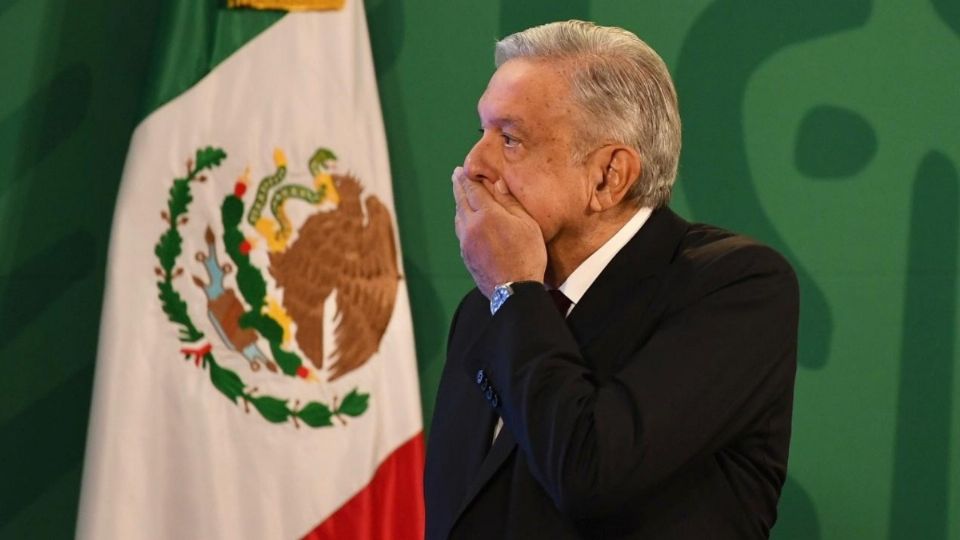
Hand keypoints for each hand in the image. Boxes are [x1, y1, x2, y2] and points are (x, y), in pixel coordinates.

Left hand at [452, 166, 546, 297]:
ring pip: (459, 217)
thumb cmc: (527, 255)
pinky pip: (461, 231)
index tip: (462, 170)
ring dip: (459, 203)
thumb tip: (497, 184)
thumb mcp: (527, 225)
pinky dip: (461, 220)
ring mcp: (466, 242)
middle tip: (456, 176)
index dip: (467, 179)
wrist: (514, 290)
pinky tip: (465, 220)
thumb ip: (510, 203)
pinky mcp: (465, 256)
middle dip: (458, 186)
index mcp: (487, 215)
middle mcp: (471, 226)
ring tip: (460, 196)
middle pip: (461, 201)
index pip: (473, 190)